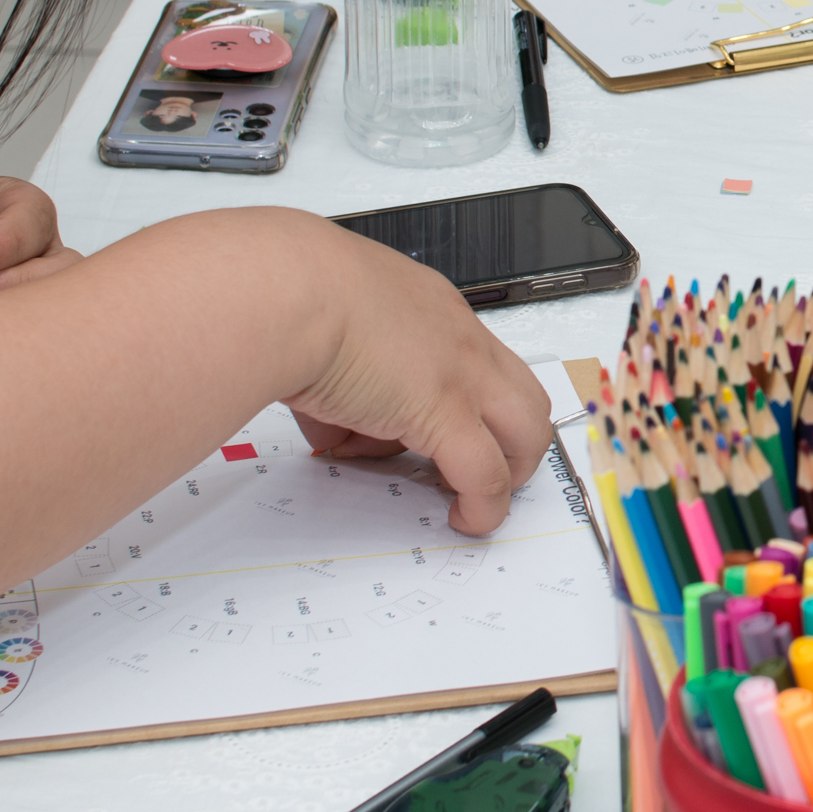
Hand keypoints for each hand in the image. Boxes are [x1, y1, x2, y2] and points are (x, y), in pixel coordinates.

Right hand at [280, 222, 555, 535]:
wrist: (285, 292)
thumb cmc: (288, 296)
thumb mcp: (323, 332)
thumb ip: (340, 386)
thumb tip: (335, 433)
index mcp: (428, 308)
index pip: (470, 360)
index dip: (462, 402)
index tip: (438, 430)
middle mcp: (458, 337)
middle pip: (523, 392)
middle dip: (513, 438)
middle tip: (484, 466)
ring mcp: (462, 374)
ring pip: (527, 428)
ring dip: (510, 468)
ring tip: (476, 498)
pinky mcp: (447, 414)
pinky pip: (486, 474)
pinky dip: (483, 505)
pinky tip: (466, 519)